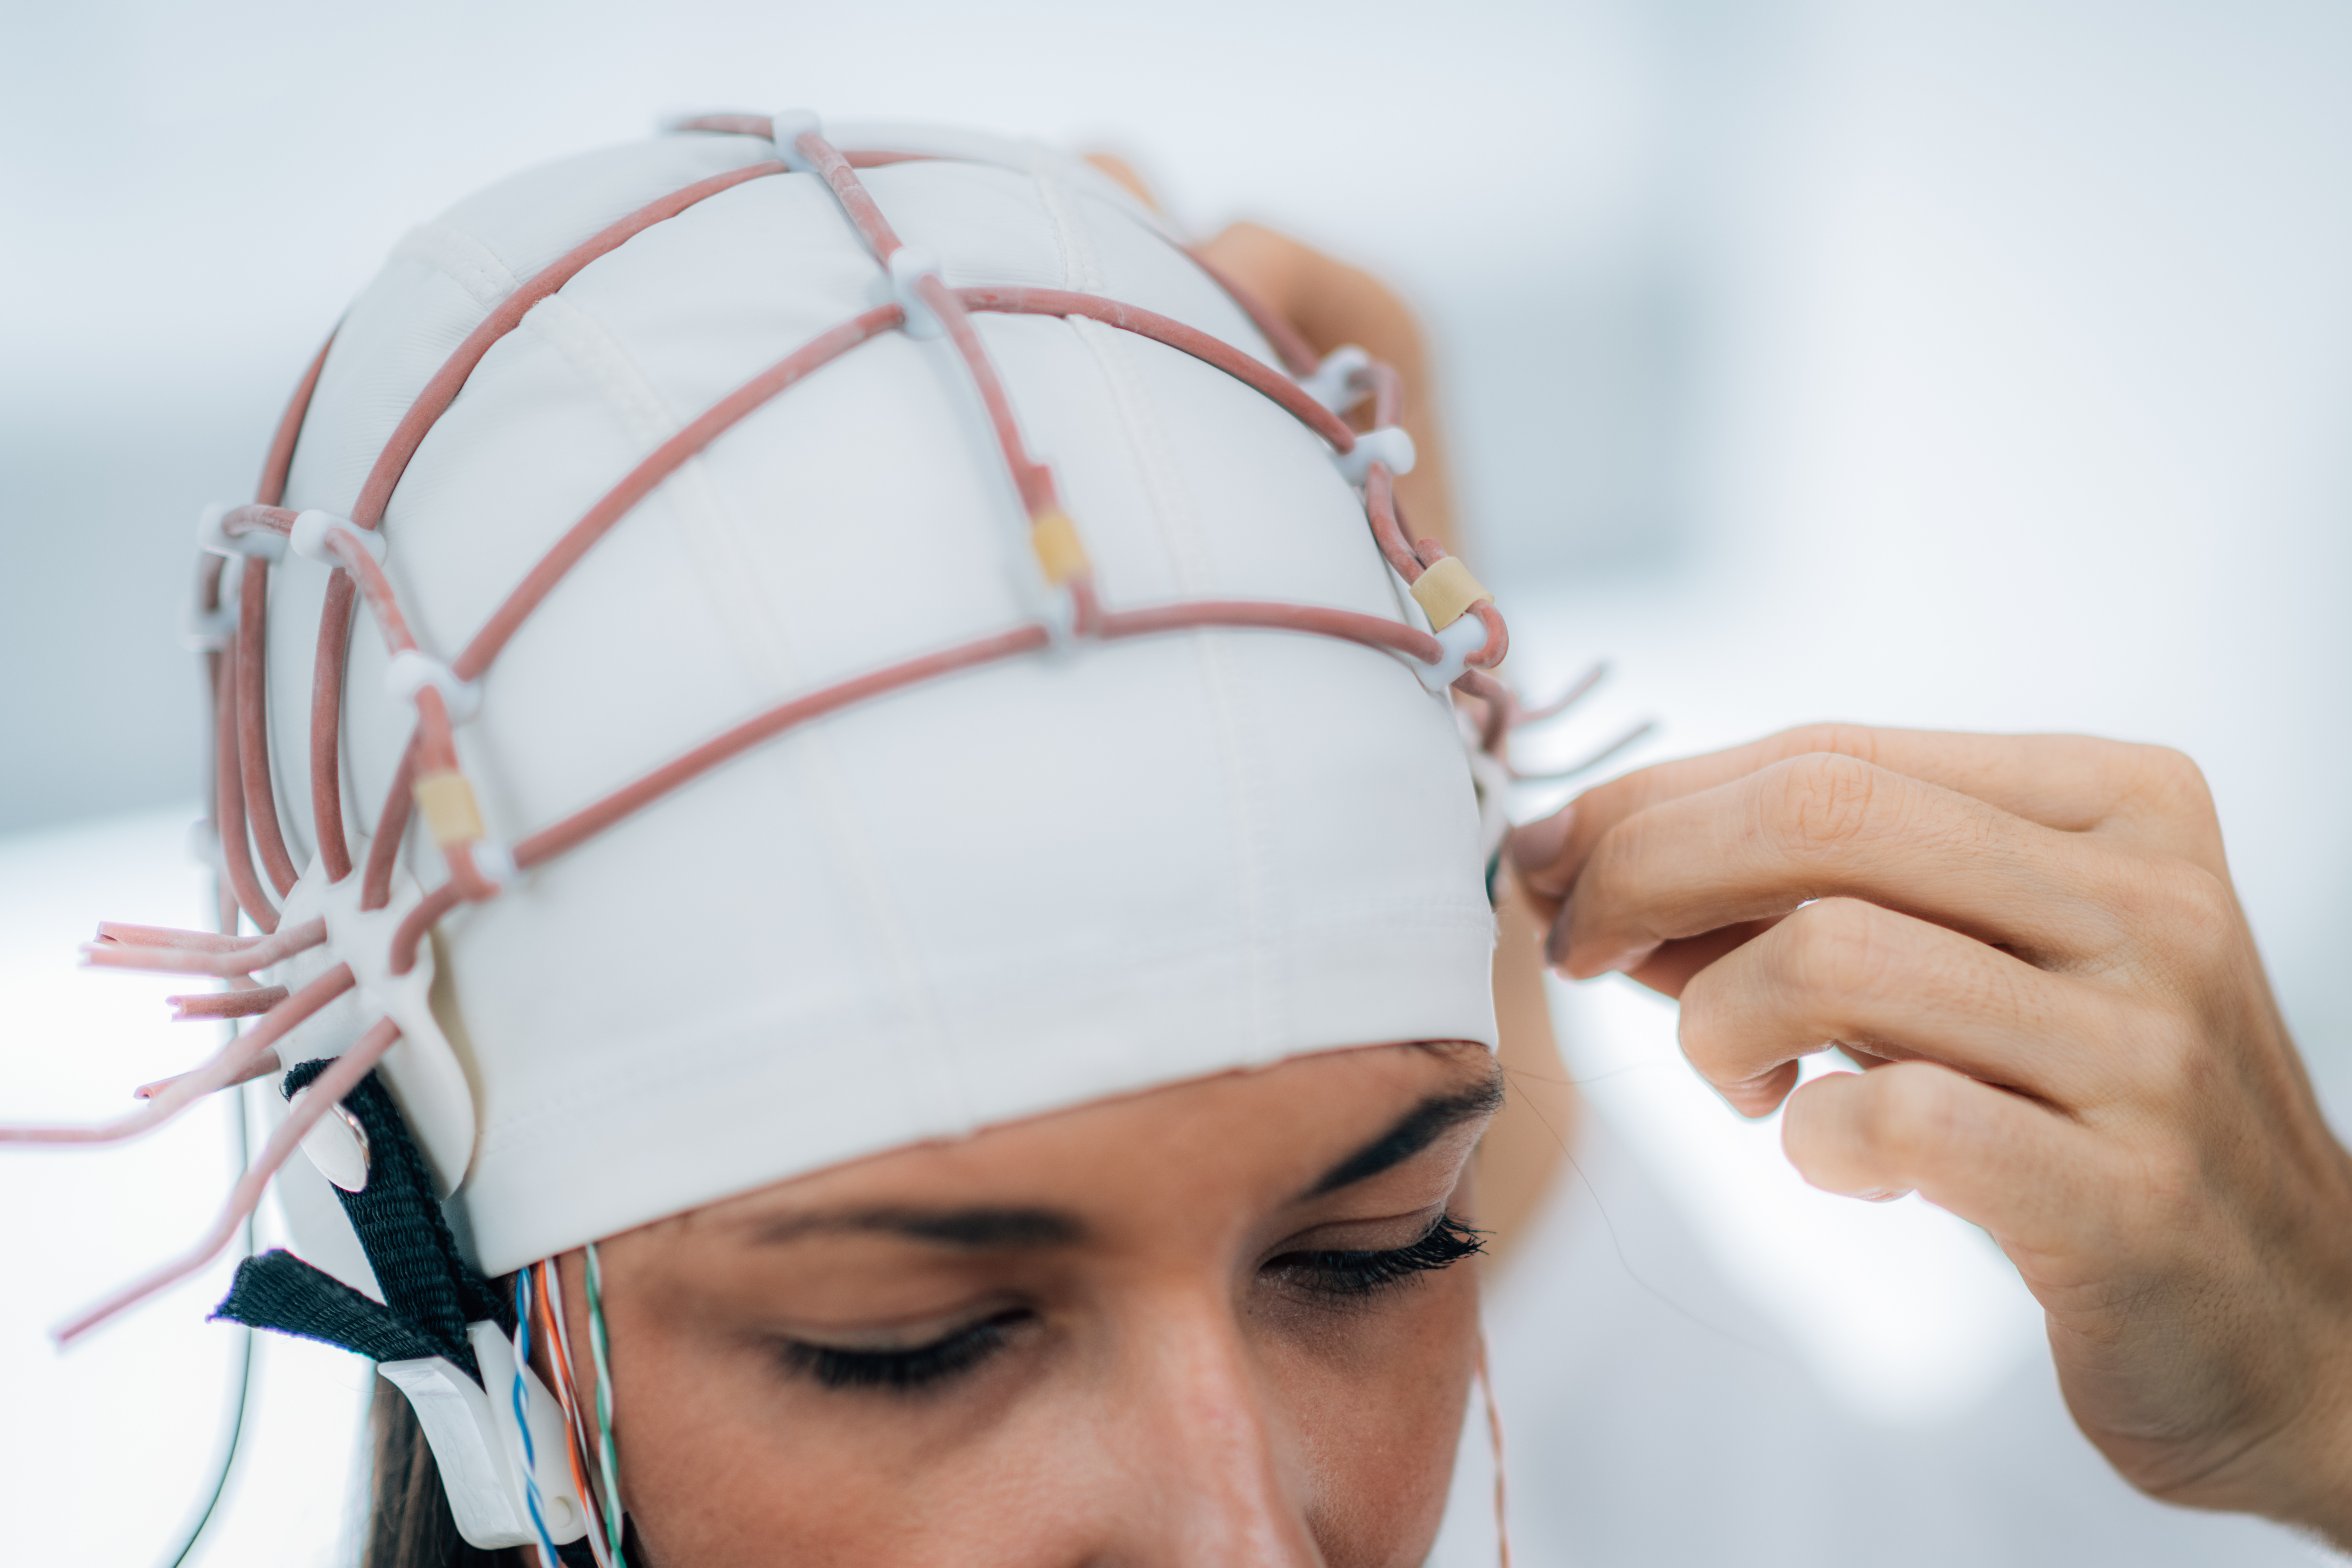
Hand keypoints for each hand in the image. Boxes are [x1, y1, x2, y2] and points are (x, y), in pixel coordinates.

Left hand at [1507, 724, 2351, 1540]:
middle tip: (1582, 952)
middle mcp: (2149, 902)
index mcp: (2117, 806)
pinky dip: (1812, 1138)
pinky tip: (1829, 1155)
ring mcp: (2147, 1048)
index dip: (1655, 799)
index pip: (1828, 752)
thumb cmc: (2084, 1121)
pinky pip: (1894, 1119)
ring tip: (1737, 1077)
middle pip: (1817, 815)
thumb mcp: (1962, 971)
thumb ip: (1806, 900)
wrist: (2295, 1328)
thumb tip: (1591, 862)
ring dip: (1717, 1021)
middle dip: (1646, 871)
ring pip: (1831, 952)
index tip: (1556, 857)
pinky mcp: (2127, 1195)